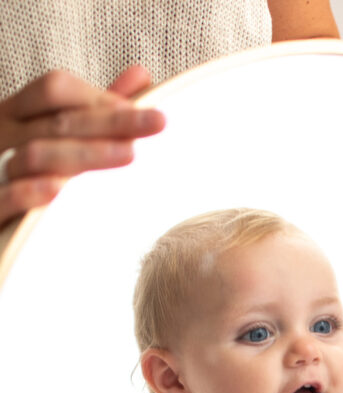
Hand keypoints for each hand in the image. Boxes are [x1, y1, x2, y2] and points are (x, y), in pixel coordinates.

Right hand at [0, 66, 164, 227]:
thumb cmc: (23, 171)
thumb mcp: (52, 134)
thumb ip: (94, 110)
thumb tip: (141, 76)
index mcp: (18, 115)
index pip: (56, 89)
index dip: (100, 98)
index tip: (144, 111)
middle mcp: (4, 134)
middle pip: (59, 121)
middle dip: (111, 121)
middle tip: (158, 123)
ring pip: (36, 155)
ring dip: (84, 154)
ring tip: (128, 155)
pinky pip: (4, 196)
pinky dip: (29, 192)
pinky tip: (59, 191)